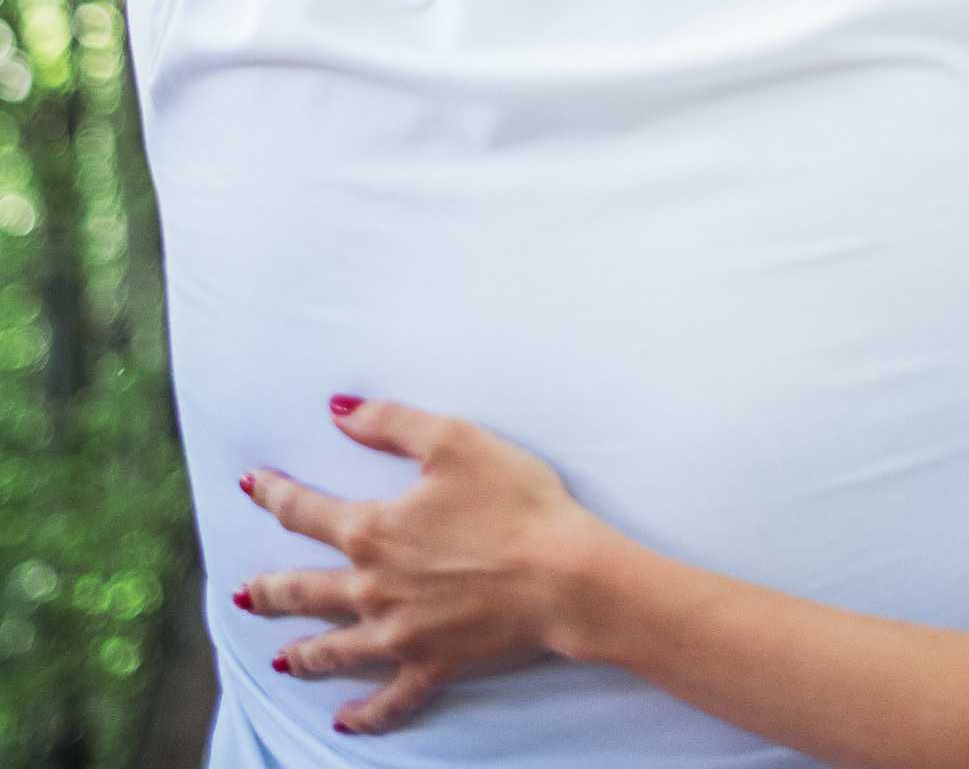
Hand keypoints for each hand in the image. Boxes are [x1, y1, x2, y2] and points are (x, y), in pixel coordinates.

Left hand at [242, 398, 600, 734]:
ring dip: (300, 653)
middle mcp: (371, 588)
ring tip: (279, 658)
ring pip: (332, 649)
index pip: (304, 512)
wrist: (560, 572)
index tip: (251, 486)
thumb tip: (338, 411)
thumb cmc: (514, 500)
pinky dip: (363, 714)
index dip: (273, 495)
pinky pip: (388, 700)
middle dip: (268, 591)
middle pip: (302, 591)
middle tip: (243, 594)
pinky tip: (344, 722)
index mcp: (372, 531)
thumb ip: (390, 424)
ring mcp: (398, 634)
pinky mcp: (431, 664)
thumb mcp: (454, 440)